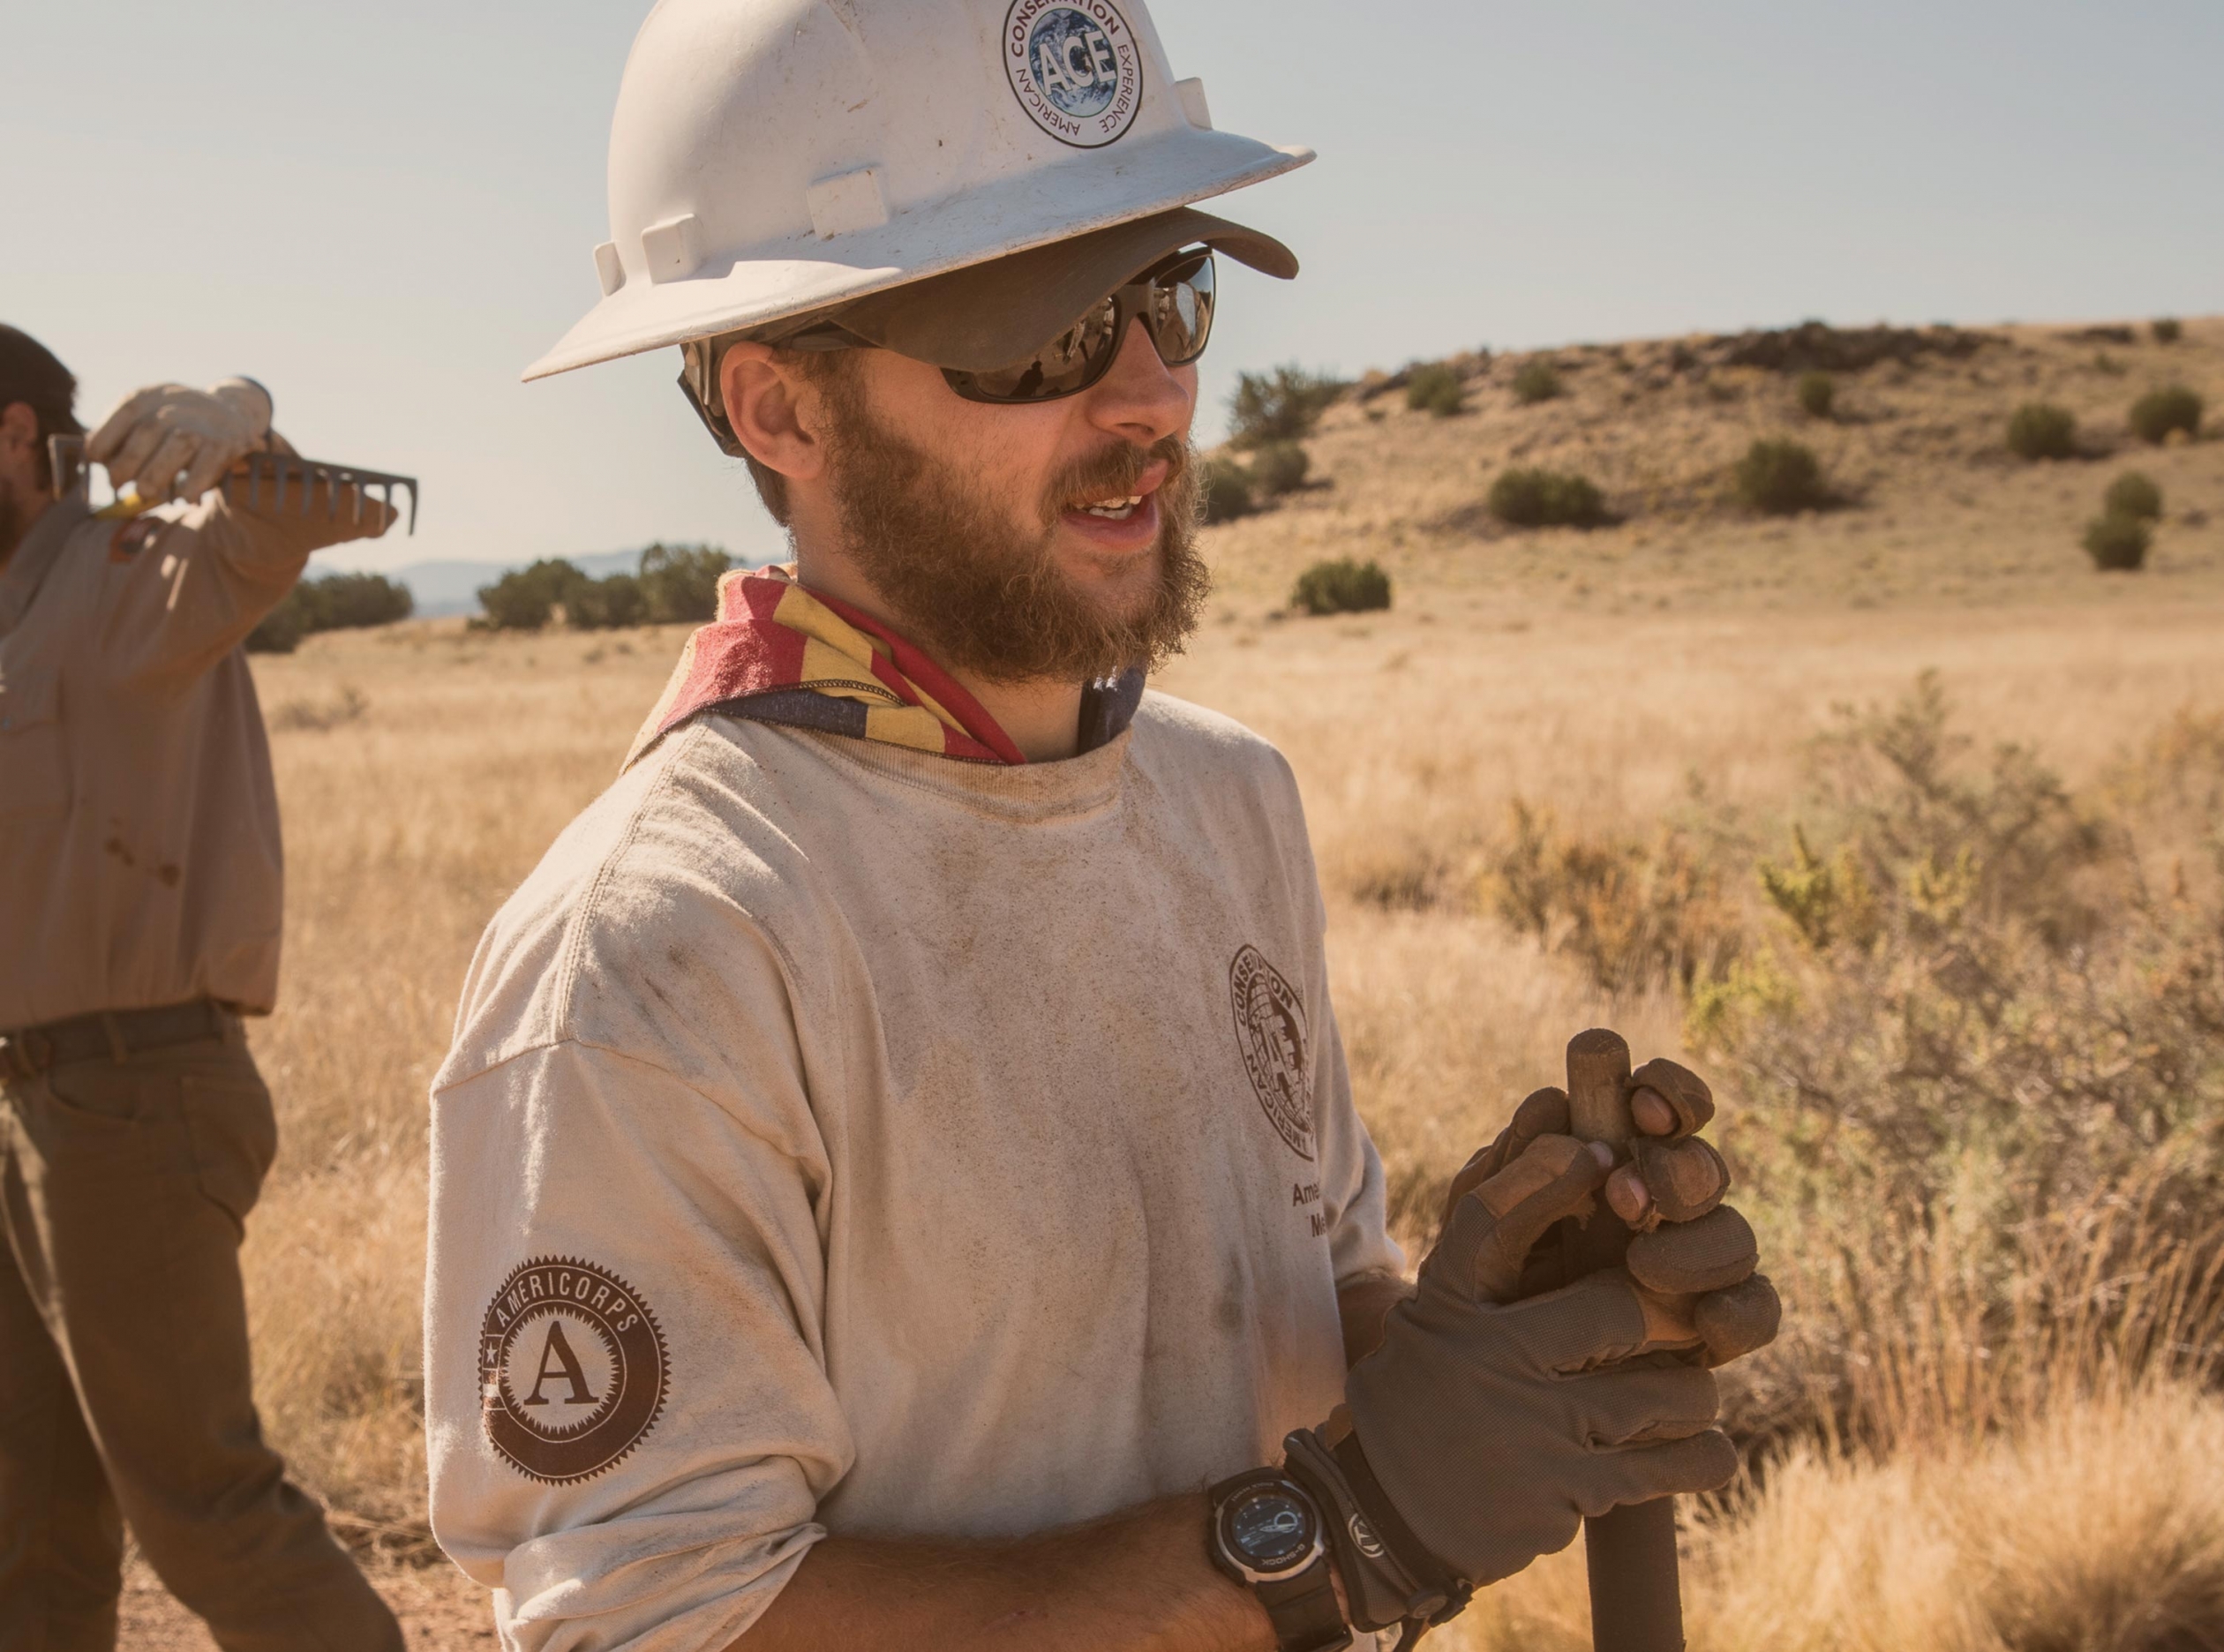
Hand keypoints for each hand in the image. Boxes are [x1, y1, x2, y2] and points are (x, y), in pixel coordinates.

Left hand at [86, 378, 272, 503]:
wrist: (233, 413)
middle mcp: (175, 406)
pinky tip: (184, 498)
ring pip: (176, 448)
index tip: (99, 463)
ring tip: (144, 493)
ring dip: (155, 477)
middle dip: (126, 465)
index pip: (122, 415)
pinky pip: (206, 468)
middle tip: (117, 485)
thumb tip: (95, 464)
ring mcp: (202, 425)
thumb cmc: (177, 423)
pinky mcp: (224, 445)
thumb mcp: (147, 416)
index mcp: (148, 397)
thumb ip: (122, 436)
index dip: (104, 442)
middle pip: (147, 433)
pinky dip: (191, 486)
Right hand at [1284, 1131, 1740, 1631]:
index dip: (1550, 1175)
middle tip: (1684, 1314)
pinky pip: (1671, 1465)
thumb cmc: (1412, 1406)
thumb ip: (1484, 1266)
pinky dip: (1702, 1454)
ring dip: (1690, 1389)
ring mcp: (1534, 1434)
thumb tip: (1553, 1166)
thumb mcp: (1429, 1323)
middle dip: (1669, 1309)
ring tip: (1685, 1392)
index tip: (1598, 1155)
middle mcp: (1490, 1362)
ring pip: (1665, 1391)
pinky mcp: (1566, 1498)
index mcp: (1449, 1310)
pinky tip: (1704, 1449)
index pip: (1495, 1215)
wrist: (1374, 1526)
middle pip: (1618, 1309)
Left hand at [1432, 1059, 1777, 1367]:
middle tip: (1627, 1194)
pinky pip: (1754, 1310)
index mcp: (1613, 1161)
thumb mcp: (1482, 1226)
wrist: (1492, 1393)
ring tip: (1641, 1263)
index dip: (1669, 1093)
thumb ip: (1513, 1166)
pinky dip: (1738, 1311)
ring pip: (1733, 1234)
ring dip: (1694, 1242)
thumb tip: (1552, 1099)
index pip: (1662, 1106)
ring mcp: (1696, 1266)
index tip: (1642, 1102)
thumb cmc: (1486, 1289)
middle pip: (1704, 1169)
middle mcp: (1665, 1206)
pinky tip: (1705, 1319)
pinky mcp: (1713, 1330)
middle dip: (1678, 1171)